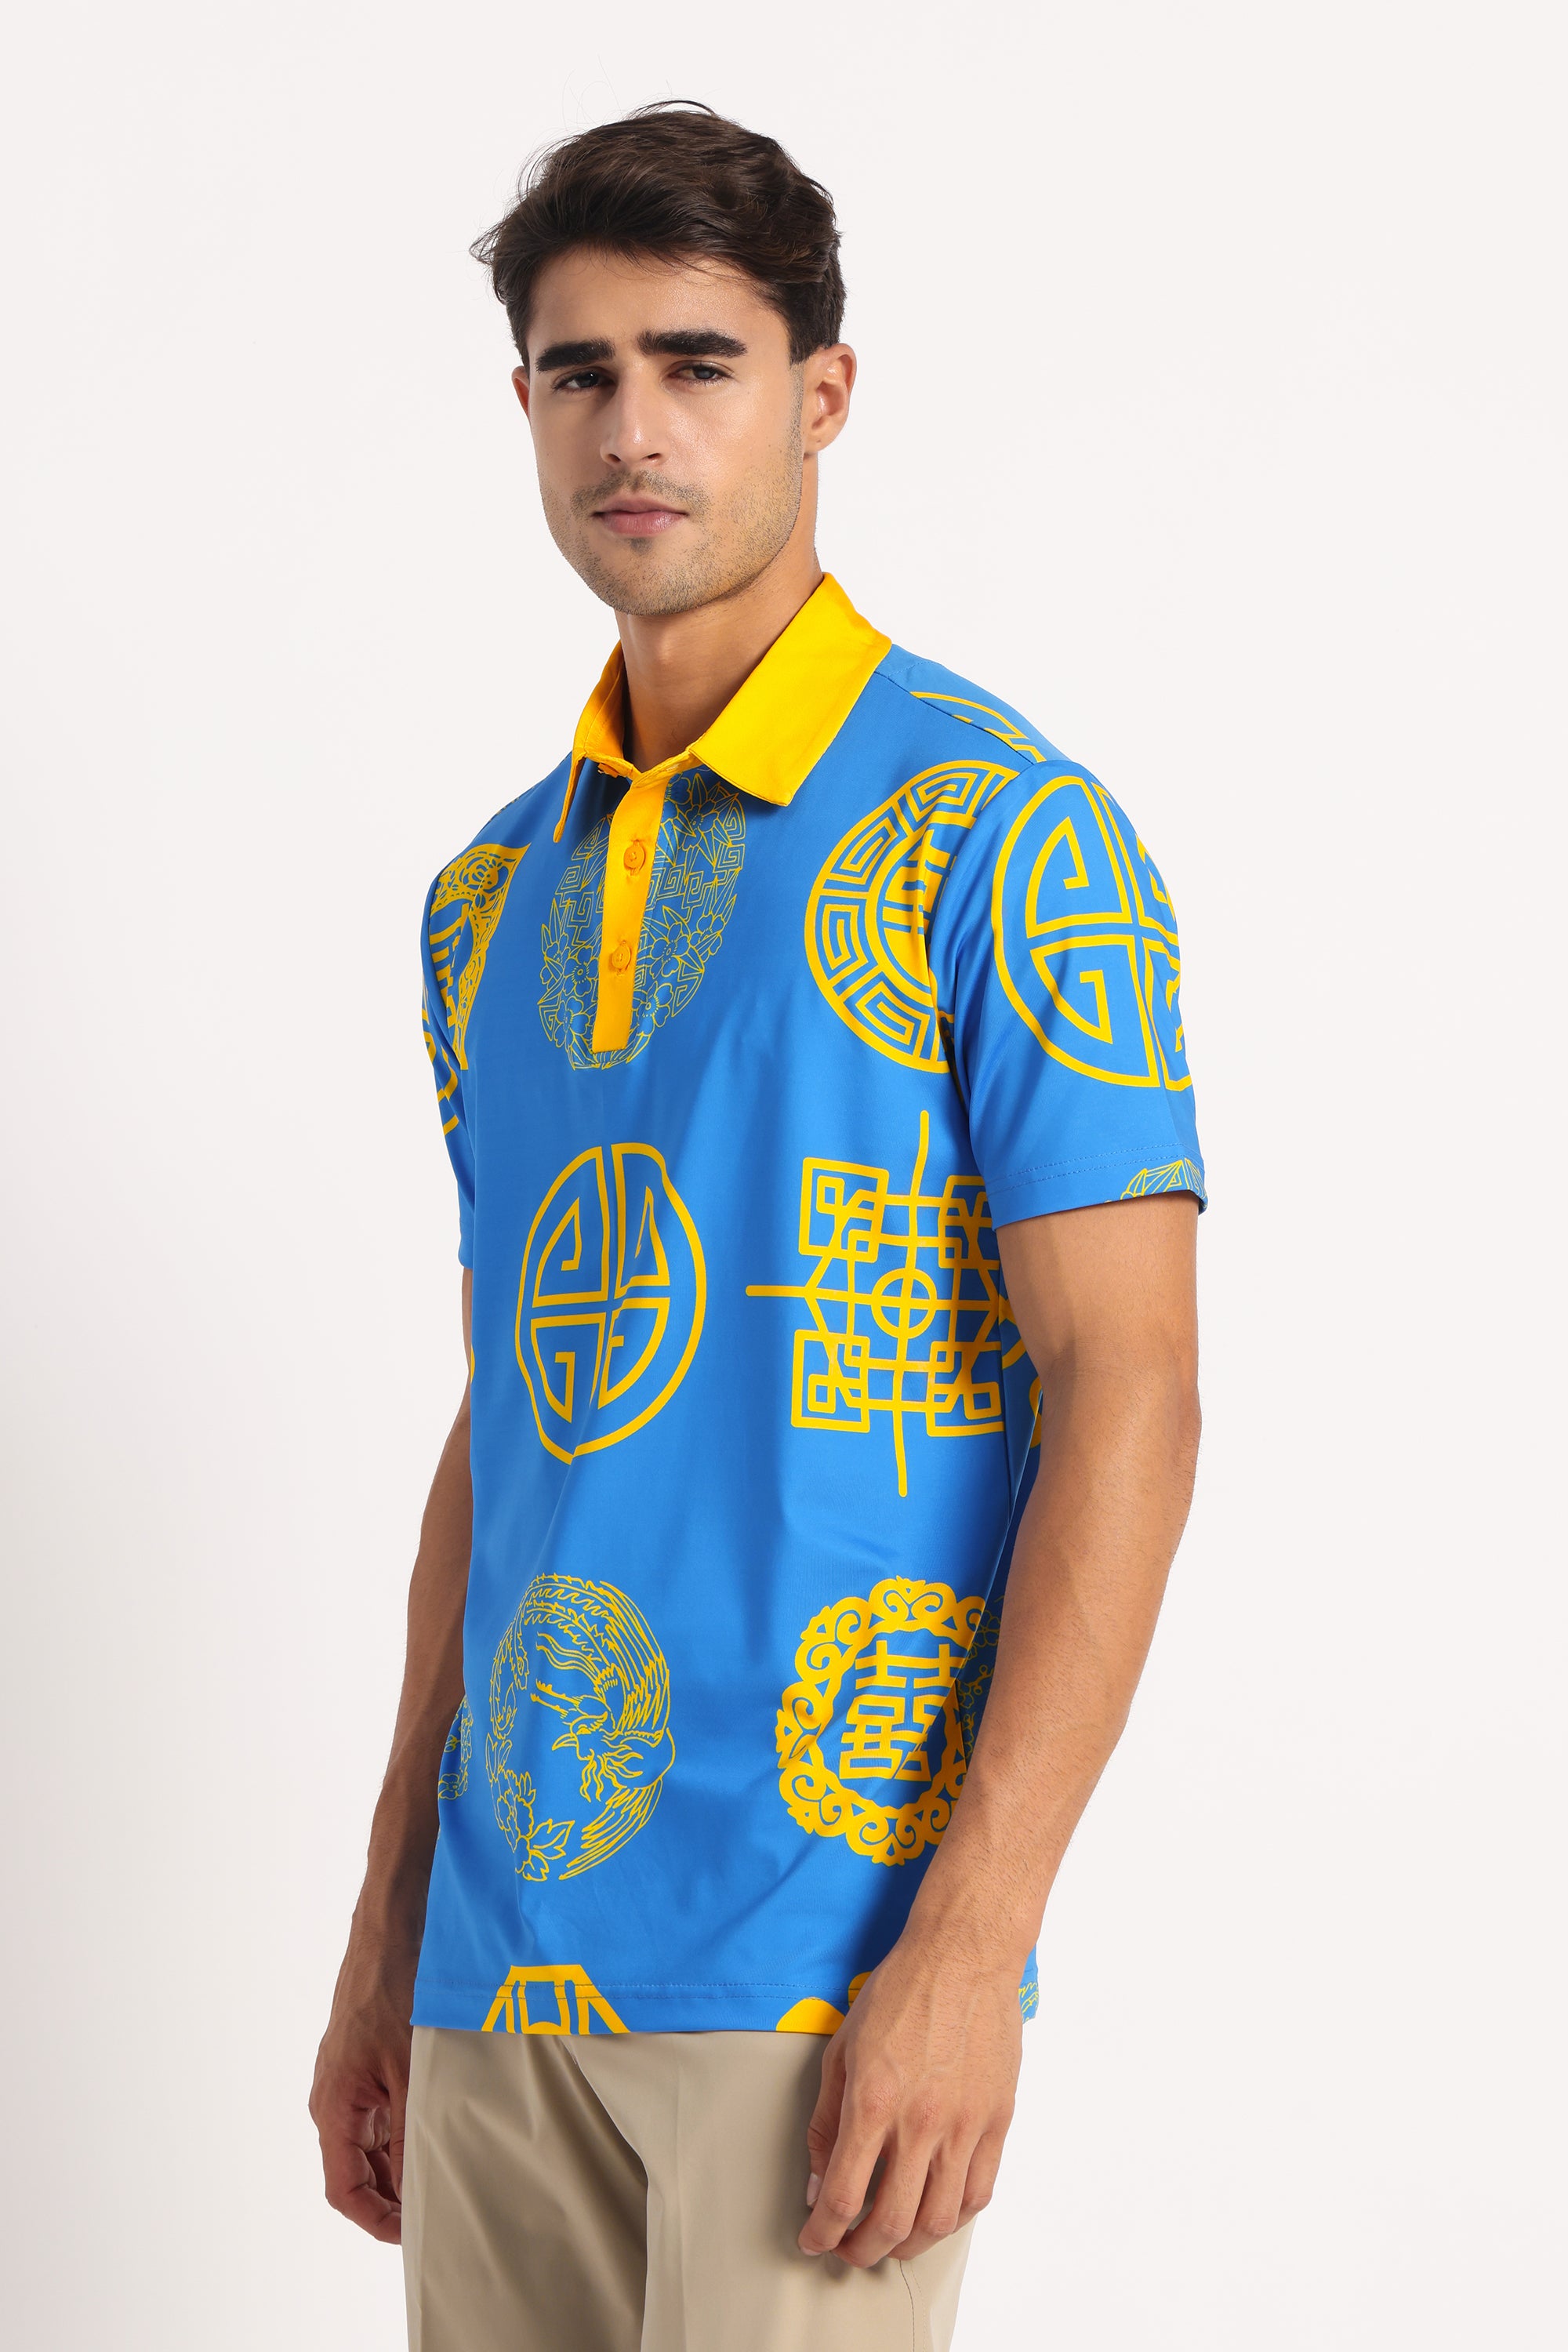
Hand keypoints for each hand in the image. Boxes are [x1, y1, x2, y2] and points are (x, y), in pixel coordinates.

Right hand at [309, 1948, 417, 2244]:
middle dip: (392, 2197)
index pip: (344, 2189)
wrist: (391, 1931)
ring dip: (398, 2165)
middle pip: (356, 2172)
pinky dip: (402, 2134)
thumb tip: (416, 2189)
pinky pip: (379, 2116)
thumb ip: (409, 2135)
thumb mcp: (410, 2073)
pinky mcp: (364, 2065)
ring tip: (442, 2176)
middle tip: (437, 2210)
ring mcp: (349, 2082)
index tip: (413, 2234)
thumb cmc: (395, 1991)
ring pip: (369, 2146)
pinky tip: (434, 2134)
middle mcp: (334, 2100)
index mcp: (334, 2107)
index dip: (377, 2220)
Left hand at [797, 1934, 1022, 2266]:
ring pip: (939, 2221)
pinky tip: (933, 2212)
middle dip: (861, 2251)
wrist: (963, 1955)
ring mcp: (965, 2126)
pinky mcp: (997, 2121)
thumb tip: (818, 2182)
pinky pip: (979, 2192)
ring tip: (889, 2239)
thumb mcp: (842, 2050)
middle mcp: (921, 2123)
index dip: (822, 2232)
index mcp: (874, 2103)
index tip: (812, 2240)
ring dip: (908, 2244)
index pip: (843, 2196)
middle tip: (846, 2250)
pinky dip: (954, 2218)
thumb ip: (826, 2121)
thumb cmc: (899, 1993)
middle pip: (891, 2223)